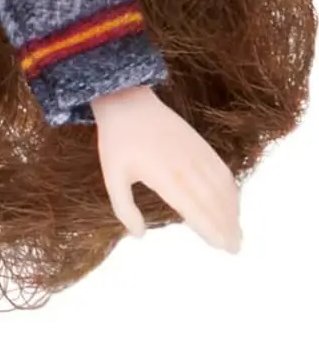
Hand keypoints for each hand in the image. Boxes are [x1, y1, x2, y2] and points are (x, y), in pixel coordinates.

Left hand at [91, 84, 240, 252]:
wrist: (129, 101)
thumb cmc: (117, 142)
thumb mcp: (112, 178)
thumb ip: (125, 209)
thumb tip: (139, 236)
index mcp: (164, 177)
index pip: (194, 208)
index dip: (209, 228)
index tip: (220, 246)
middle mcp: (186, 166)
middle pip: (213, 201)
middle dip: (226, 226)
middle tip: (235, 249)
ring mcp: (196, 153)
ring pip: (221, 186)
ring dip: (233, 210)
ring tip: (238, 232)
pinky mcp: (200, 144)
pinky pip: (221, 169)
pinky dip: (231, 189)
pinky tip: (234, 202)